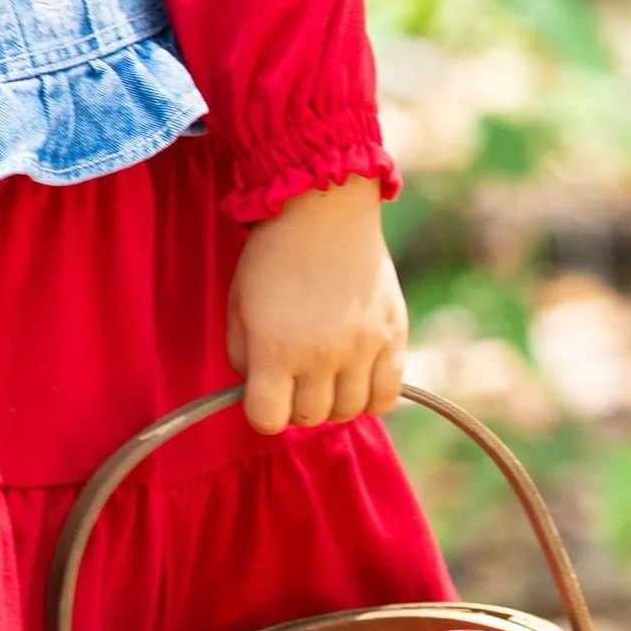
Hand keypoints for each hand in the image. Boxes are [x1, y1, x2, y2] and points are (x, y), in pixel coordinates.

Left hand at [225, 177, 407, 434]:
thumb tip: (259, 389)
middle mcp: (321, 355)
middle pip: (309, 418)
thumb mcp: (237, 306)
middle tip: (293, 379)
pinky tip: (357, 379)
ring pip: (348, 411)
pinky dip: (371, 398)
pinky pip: (387, 396)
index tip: (263, 395)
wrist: (324, 210)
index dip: (261, 413)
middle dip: (295, 405)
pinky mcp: (393, 337)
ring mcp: (362, 348)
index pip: (268, 420)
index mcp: (275, 349)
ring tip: (325, 376)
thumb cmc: (273, 257)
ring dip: (332, 402)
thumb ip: (243, 357)